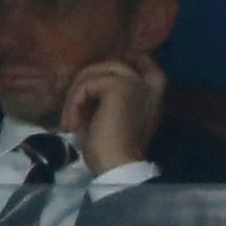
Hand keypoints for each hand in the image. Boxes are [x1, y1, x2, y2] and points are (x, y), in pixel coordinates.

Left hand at [62, 53, 165, 173]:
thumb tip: (86, 80)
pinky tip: (74, 125)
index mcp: (153, 90)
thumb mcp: (114, 115)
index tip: (93, 80)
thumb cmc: (113, 150)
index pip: (138, 58)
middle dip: (85, 84)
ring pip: (93, 73)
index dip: (114, 62)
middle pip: (107, 64)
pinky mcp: (117, 86)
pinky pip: (86, 85)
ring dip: (75, 98)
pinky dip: (73, 105)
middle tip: (72, 113)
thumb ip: (109, 94)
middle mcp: (148, 82)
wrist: (118, 167)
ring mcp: (134, 81)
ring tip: (71, 123)